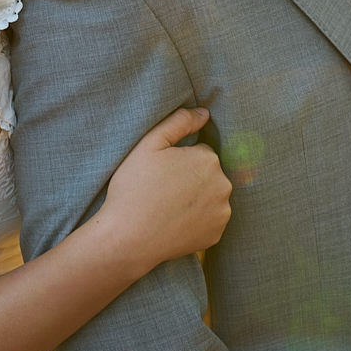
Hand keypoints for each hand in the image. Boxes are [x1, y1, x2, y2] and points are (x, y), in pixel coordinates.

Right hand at [100, 108, 231, 278]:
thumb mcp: (150, 143)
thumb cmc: (135, 187)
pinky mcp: (216, 234)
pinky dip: (197, 219)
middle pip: (208, 173)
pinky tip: (175, 221)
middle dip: (191, 177)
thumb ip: (179, 121)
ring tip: (168, 206)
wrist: (127, 238)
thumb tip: (204, 113)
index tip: (161, 172)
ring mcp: (221, 212)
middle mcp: (223, 185)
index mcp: (208, 159)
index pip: (200, 151)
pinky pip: (209, 219)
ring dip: (196, 197)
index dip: (179, 160)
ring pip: (211, 195)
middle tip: (162, 189)